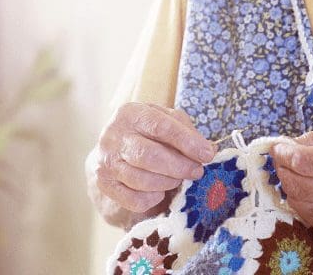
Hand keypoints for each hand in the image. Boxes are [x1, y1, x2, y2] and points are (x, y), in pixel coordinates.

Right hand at [90, 102, 215, 214]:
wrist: (114, 151)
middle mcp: (113, 136)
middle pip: (149, 156)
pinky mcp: (105, 184)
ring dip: (168, 182)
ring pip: (142, 180)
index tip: (207, 154)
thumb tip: (207, 150)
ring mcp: (106, 161)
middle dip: (179, 166)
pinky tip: (159, 190)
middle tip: (196, 171)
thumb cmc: (147, 133)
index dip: (187, 142)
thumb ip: (186, 131)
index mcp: (131, 113)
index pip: (161, 126)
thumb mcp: (166, 120)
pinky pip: (135, 200)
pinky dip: (153, 198)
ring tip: (177, 178)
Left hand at [271, 121, 312, 238]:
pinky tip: (308, 188)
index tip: (278, 146)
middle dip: (282, 166)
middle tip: (283, 157)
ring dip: (289, 182)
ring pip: (296, 198)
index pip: (303, 161)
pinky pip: (305, 213)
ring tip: (295, 171)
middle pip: (295, 181)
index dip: (284, 152)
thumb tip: (292, 142)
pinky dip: (299, 198)